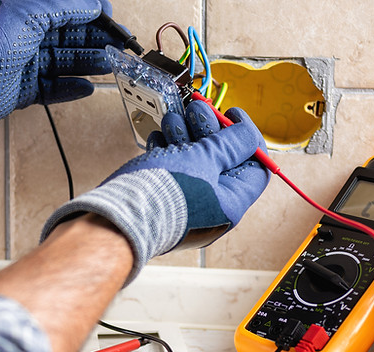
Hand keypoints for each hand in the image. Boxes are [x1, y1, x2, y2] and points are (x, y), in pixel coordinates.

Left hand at [0, 0, 123, 136]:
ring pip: (64, 63)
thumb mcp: (32, 9)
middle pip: (69, 38)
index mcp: (26, 13)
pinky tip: (87, 87)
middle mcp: (25, 37)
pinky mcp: (23, 90)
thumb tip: (94, 4)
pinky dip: (71, 88)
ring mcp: (24, 64)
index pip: (66, 11)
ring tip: (109, 65)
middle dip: (95, 41)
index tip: (110, 18)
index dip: (90, 14)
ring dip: (88, 63)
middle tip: (118, 46)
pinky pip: (53, 89)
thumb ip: (66, 4)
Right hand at [42, 101, 270, 284]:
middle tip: (198, 111)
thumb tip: (248, 135)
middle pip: (221, 160)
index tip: (232, 116)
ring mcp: (185, 202)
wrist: (118, 217)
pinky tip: (159, 139)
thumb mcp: (205, 160)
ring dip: (185, 134)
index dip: (247, 139)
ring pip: (193, 160)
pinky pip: (172, 169)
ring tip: (173, 121)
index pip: (255, 168)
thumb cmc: (164, 194)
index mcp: (230, 203)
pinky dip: (167, 149)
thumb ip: (230, 144)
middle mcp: (211, 206)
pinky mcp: (162, 197)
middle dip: (209, 130)